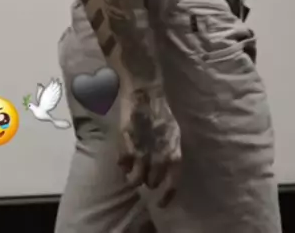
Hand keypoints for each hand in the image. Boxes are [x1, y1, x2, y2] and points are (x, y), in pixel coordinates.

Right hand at [117, 84, 181, 207]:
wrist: (145, 91)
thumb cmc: (161, 109)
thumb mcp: (173, 132)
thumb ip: (171, 152)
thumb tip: (168, 169)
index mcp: (173, 153)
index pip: (172, 185)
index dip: (166, 197)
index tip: (159, 203)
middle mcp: (158, 157)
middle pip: (151, 183)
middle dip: (148, 179)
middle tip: (145, 170)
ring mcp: (141, 153)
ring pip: (135, 180)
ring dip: (133, 176)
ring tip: (133, 167)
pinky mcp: (125, 146)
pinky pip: (121, 166)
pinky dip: (122, 164)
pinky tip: (124, 155)